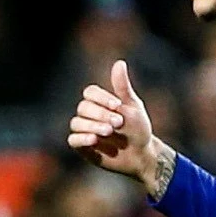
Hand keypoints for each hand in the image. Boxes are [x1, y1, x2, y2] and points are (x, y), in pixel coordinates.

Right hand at [68, 59, 168, 195]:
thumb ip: (122, 86)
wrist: (142, 154)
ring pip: (77, 123)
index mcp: (100, 102)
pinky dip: (82, 138)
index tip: (118, 105)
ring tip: (109, 132)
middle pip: (83, 107)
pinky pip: (73, 139)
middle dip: (100, 114)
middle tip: (118, 123)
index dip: (101, 98)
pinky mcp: (83, 147)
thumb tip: (119, 62)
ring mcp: (85, 130)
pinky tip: (94, 139)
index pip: (90, 93)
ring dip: (93, 126)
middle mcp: (90, 115)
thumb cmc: (138, 129)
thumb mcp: (133, 106)